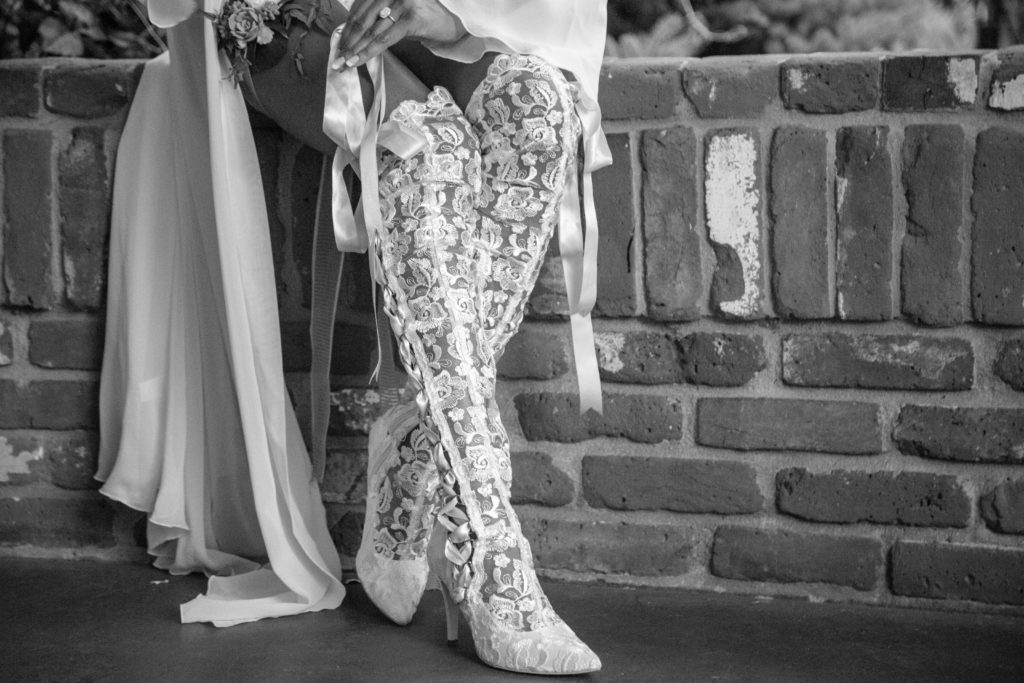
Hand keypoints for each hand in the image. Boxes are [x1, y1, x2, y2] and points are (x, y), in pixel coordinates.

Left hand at [332, 0, 465, 70]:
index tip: (337, 46)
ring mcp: (401, 2)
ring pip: (371, 31)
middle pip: (362, 20)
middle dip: (347, 42)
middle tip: (336, 60)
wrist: (454, 21)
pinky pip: (384, 38)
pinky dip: (369, 51)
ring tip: (344, 64)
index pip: (358, 10)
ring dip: (355, 50)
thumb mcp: (397, 14)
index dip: (346, 29)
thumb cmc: (424, 19)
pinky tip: (358, 62)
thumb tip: (352, 37)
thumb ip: (377, 19)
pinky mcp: (410, 17)